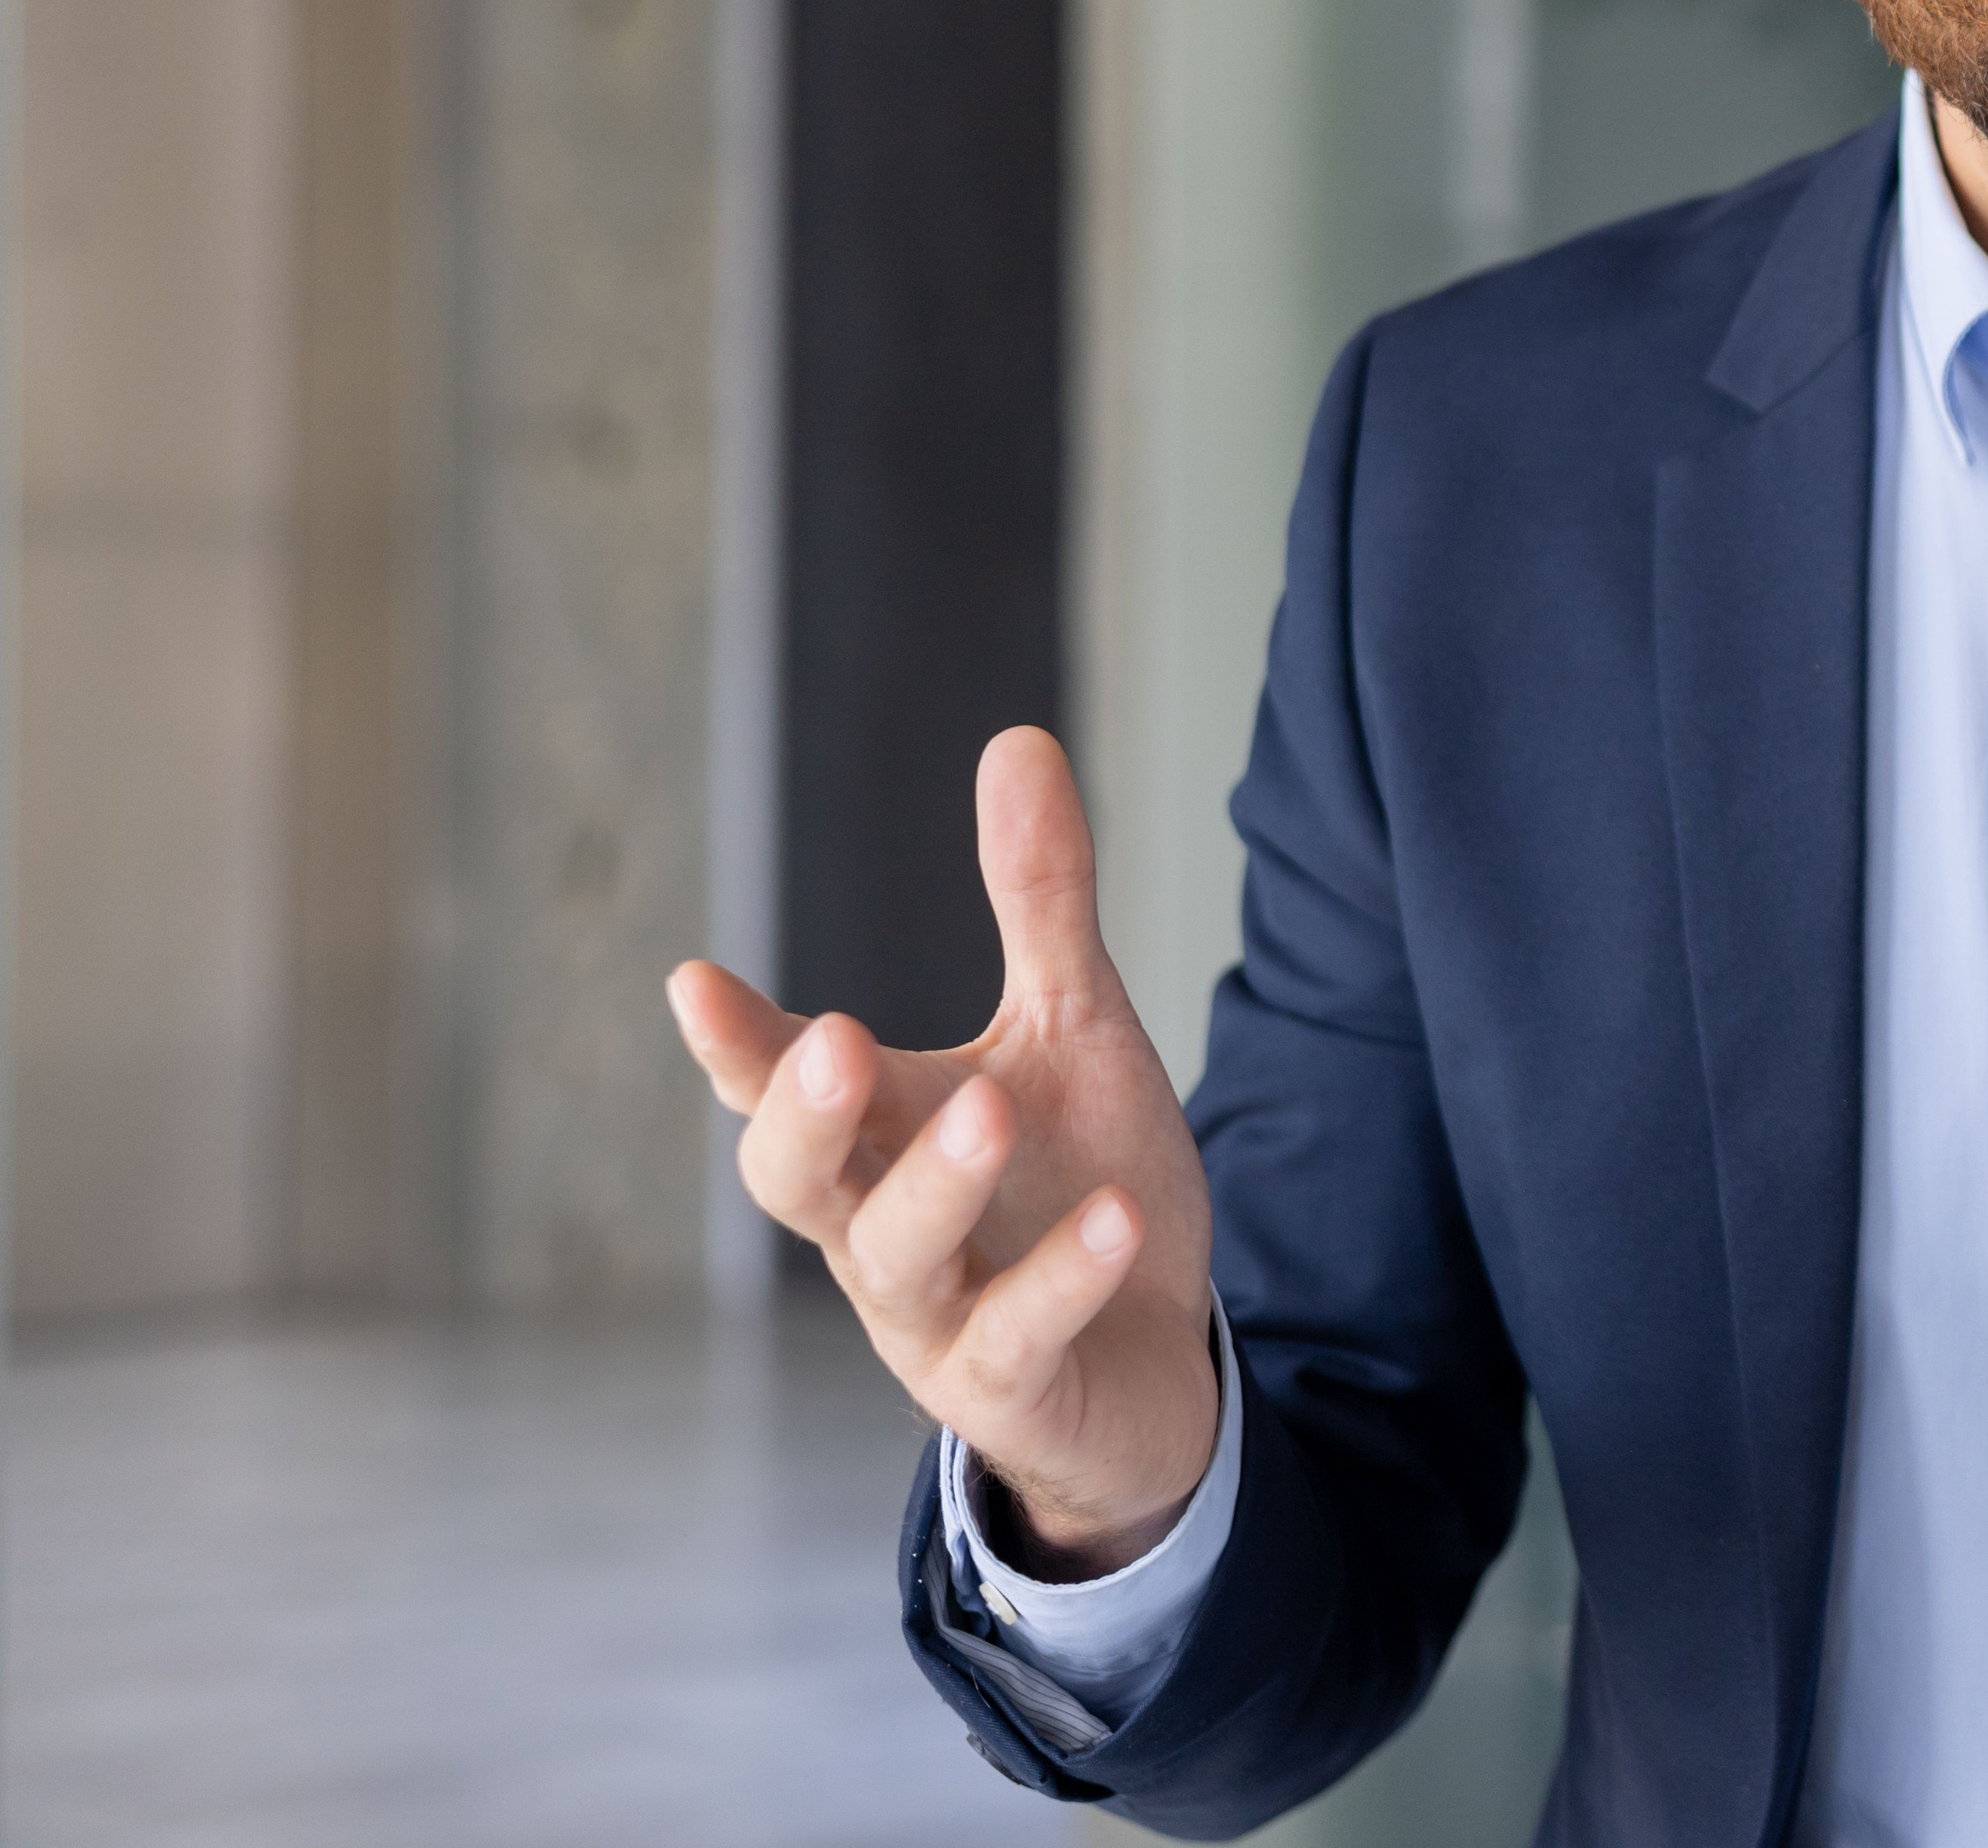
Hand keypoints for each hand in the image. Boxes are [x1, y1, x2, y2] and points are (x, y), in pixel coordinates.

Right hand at [667, 727, 1218, 1575]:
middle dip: (804, 1117)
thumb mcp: (1071, 1028)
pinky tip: (1114, 1220)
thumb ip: (1036, 900)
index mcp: (878, 1138)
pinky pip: (1017, 1339)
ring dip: (936, 1186)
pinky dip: (1060, 1278)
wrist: (1156, 1355)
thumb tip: (1017, 736)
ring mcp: (936, 1322)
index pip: (780, 1088)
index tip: (693, 981)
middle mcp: (880, 1233)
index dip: (736, 1045)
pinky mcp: (1011, 1390)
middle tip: (834, 1040)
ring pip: (896, 1263)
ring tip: (989, 1108)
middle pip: (800, 1184)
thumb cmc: (1077, 1181)